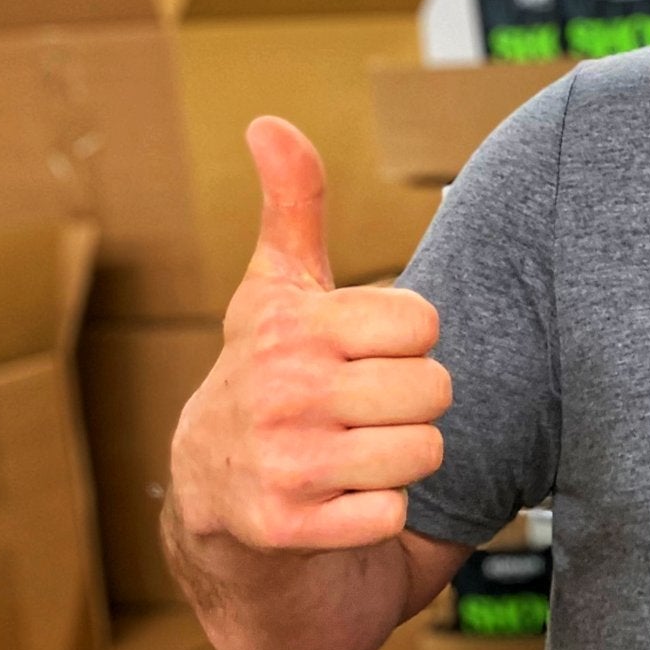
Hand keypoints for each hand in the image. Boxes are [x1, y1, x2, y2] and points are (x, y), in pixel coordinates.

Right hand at [168, 117, 450, 550]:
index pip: (423, 322)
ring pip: (423, 452)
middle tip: (364, 413)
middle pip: (435, 390)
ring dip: (402, 461)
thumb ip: (292, 207)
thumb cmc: (265, 384)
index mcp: (292, 324)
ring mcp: (282, 460)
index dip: (407, 344)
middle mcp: (281, 388)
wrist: (213, 505)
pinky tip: (339, 502)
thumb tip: (269, 122)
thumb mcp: (276, 292)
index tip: (362, 356)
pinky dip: (378, 516)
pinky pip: (392, 513)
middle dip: (413, 407)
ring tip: (354, 454)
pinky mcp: (288, 527)